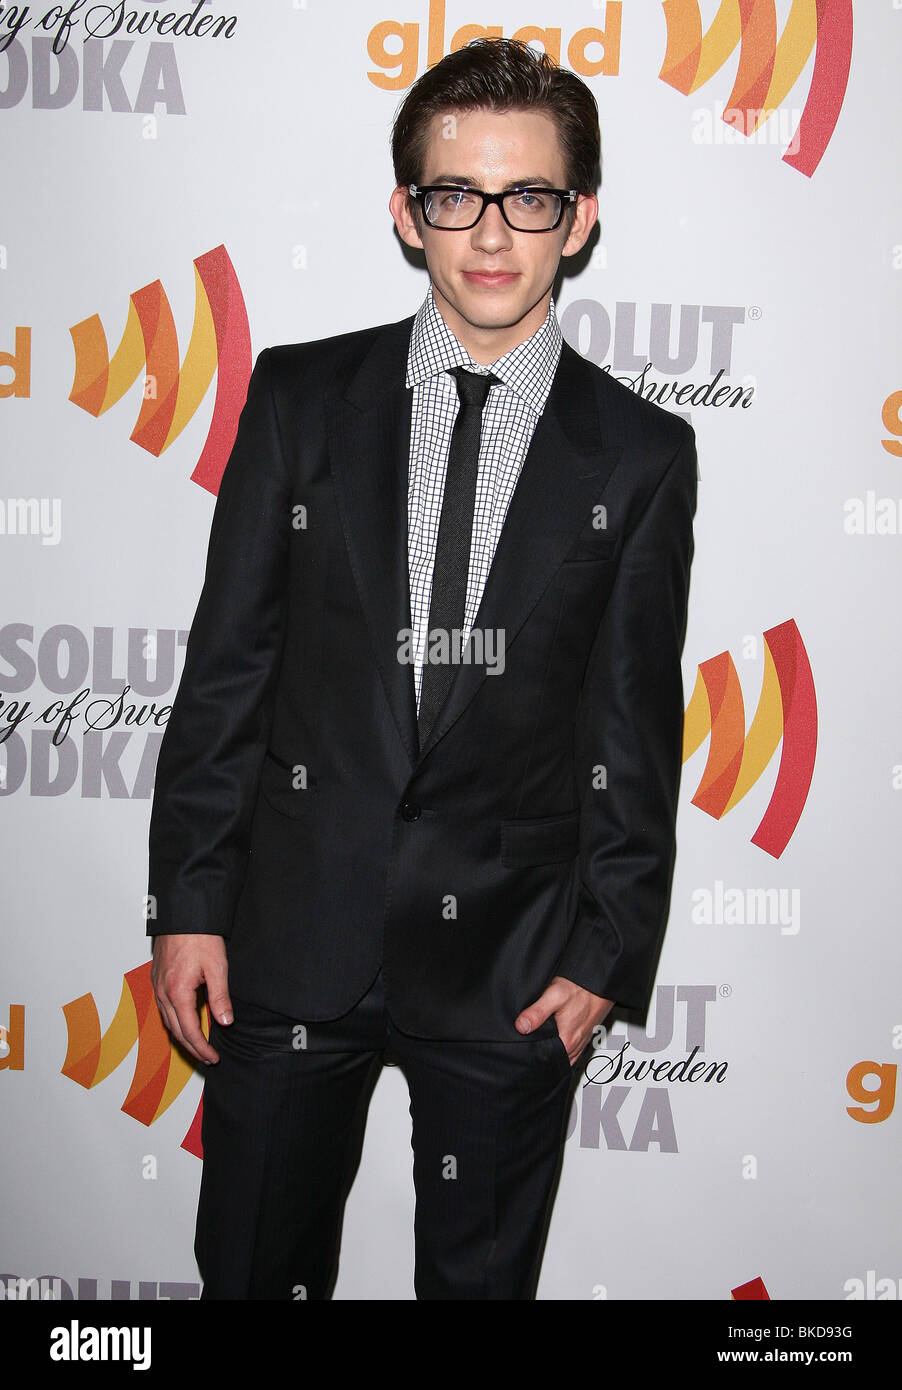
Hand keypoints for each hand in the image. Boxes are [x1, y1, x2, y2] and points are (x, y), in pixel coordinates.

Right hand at [151, 933, 231, 1065]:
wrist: (183, 914)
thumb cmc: (199, 936)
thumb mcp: (217, 967)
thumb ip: (220, 997)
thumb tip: (225, 1022)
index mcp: (177, 992)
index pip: (189, 1031)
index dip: (202, 1047)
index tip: (213, 1057)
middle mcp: (163, 992)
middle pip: (176, 1030)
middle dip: (192, 1047)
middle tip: (207, 1057)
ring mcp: (157, 985)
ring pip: (167, 1021)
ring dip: (182, 1035)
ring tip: (197, 1045)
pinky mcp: (157, 978)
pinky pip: (163, 1008)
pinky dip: (174, 1021)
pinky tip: (184, 1021)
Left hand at [515, 975, 614, 1065]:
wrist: (600, 982)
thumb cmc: (581, 988)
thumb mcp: (554, 995)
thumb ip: (537, 1012)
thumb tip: (521, 1026)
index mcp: (566, 1040)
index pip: (544, 1057)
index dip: (531, 1051)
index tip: (522, 1044)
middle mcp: (575, 1044)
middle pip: (553, 1056)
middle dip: (541, 1051)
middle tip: (530, 1040)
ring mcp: (581, 1041)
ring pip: (563, 1054)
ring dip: (553, 1049)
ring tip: (542, 1040)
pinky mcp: (586, 1035)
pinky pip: (572, 1049)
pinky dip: (564, 1046)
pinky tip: (557, 1037)